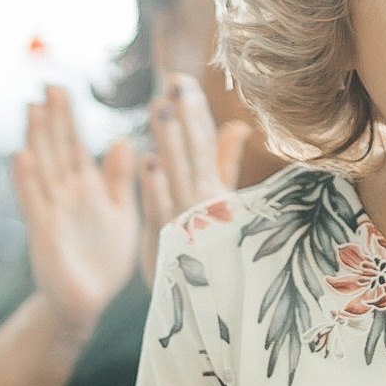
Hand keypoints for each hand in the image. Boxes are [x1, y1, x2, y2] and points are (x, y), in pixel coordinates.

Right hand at [10, 86, 139, 337]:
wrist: (87, 301)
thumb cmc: (104, 259)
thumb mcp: (122, 214)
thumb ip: (120, 179)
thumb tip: (124, 140)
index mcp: (87, 187)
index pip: (75, 145)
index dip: (68, 117)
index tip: (61, 88)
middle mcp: (66, 194)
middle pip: (57, 149)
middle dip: (53, 119)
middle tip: (48, 86)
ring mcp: (52, 210)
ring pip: (43, 168)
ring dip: (37, 139)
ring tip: (34, 109)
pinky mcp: (44, 232)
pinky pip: (34, 201)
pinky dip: (27, 179)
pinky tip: (21, 156)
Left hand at [137, 75, 248, 284]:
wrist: (206, 304)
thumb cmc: (214, 247)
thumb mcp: (222, 202)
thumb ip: (225, 163)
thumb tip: (236, 125)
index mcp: (215, 189)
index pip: (205, 143)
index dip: (194, 112)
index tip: (182, 81)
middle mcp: (204, 201)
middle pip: (193, 152)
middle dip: (185, 117)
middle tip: (174, 82)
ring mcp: (186, 220)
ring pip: (177, 175)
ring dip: (170, 143)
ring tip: (160, 109)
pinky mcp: (167, 243)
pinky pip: (162, 212)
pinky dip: (157, 189)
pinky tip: (148, 163)